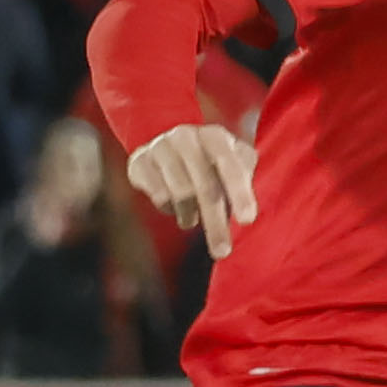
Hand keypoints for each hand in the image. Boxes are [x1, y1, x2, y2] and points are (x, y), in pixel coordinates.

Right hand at [125, 123, 259, 256]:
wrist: (172, 149)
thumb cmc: (213, 163)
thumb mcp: (236, 164)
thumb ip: (245, 178)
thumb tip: (246, 209)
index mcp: (214, 136)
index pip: (230, 164)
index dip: (240, 193)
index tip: (247, 221)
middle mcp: (186, 136)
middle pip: (204, 186)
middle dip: (215, 222)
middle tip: (222, 251)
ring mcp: (160, 146)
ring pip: (180, 193)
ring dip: (189, 214)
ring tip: (192, 218)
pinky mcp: (138, 160)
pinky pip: (157, 194)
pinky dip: (168, 207)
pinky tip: (172, 206)